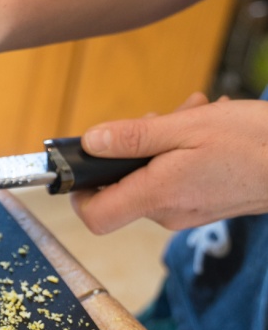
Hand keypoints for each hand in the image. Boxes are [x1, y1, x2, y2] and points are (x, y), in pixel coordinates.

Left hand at [71, 92, 267, 232]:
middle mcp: (167, 213)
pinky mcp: (201, 205)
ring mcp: (185, 212)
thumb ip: (132, 138)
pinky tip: (204, 124)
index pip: (95, 216)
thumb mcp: (186, 128)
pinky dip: (179, 152)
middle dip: (129, 150)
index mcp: (157, 196)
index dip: (79, 192)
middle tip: (158, 119)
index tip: (83, 165)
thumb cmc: (253, 142)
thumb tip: (90, 143)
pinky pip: (172, 179)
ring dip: (159, 143)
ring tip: (190, 113)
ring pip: (149, 177)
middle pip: (121, 187)